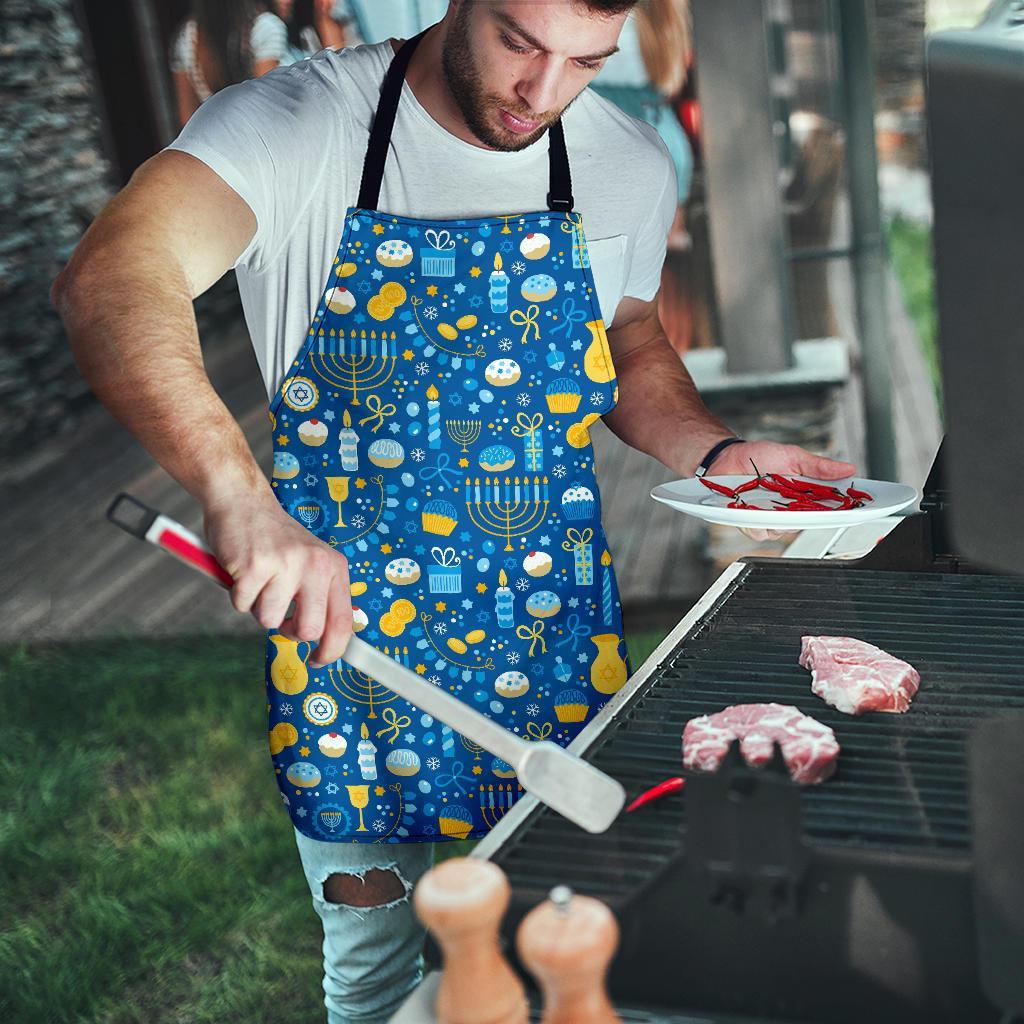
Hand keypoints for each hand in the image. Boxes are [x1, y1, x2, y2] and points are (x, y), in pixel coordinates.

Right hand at [203, 493, 352, 666]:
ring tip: (260, 580)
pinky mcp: (254, 566)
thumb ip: (320, 595)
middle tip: (280, 615)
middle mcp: (315, 565)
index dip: (332, 650)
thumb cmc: (275, 539)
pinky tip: (243, 572)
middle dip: (289, 632)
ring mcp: (285, 564)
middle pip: (308, 630)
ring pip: (270, 620)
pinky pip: (242, 606)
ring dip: (259, 607)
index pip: (343, 622)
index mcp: (334, 567)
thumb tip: (326, 641)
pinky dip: (238, 595)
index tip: (318, 661)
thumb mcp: (311, 561)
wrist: (243, 501)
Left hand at [708, 440, 856, 542]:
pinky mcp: (751, 523)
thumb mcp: (793, 456)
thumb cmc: (759, 457)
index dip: (844, 511)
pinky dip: (758, 521)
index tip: (859, 509)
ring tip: (772, 499)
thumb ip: (819, 466)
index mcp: (804, 496)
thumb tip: (848, 468)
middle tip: (807, 502)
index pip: (829, 508)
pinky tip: (754, 508)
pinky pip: (761, 532)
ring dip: (781, 517)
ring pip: (785, 531)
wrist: (727, 457)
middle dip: (812, 515)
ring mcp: (771, 519)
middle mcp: (790, 511)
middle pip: (809, 523)